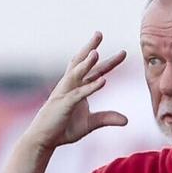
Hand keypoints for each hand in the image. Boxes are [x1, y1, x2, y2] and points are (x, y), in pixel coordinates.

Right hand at [24, 31, 127, 151]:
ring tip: (96, 52)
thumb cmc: (64, 128)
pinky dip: (91, 87)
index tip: (123, 52)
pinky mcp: (64, 104)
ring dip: (86, 63)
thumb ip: (107, 118)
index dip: (109, 62)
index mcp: (78, 88)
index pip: (95, 71)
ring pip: (76, 74)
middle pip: (82, 63)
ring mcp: (66, 93)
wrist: (45, 139)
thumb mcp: (90, 123)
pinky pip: (79, 94)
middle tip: (99, 33)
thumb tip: (126, 120)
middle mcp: (70, 86)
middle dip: (91, 48)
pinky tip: (103, 81)